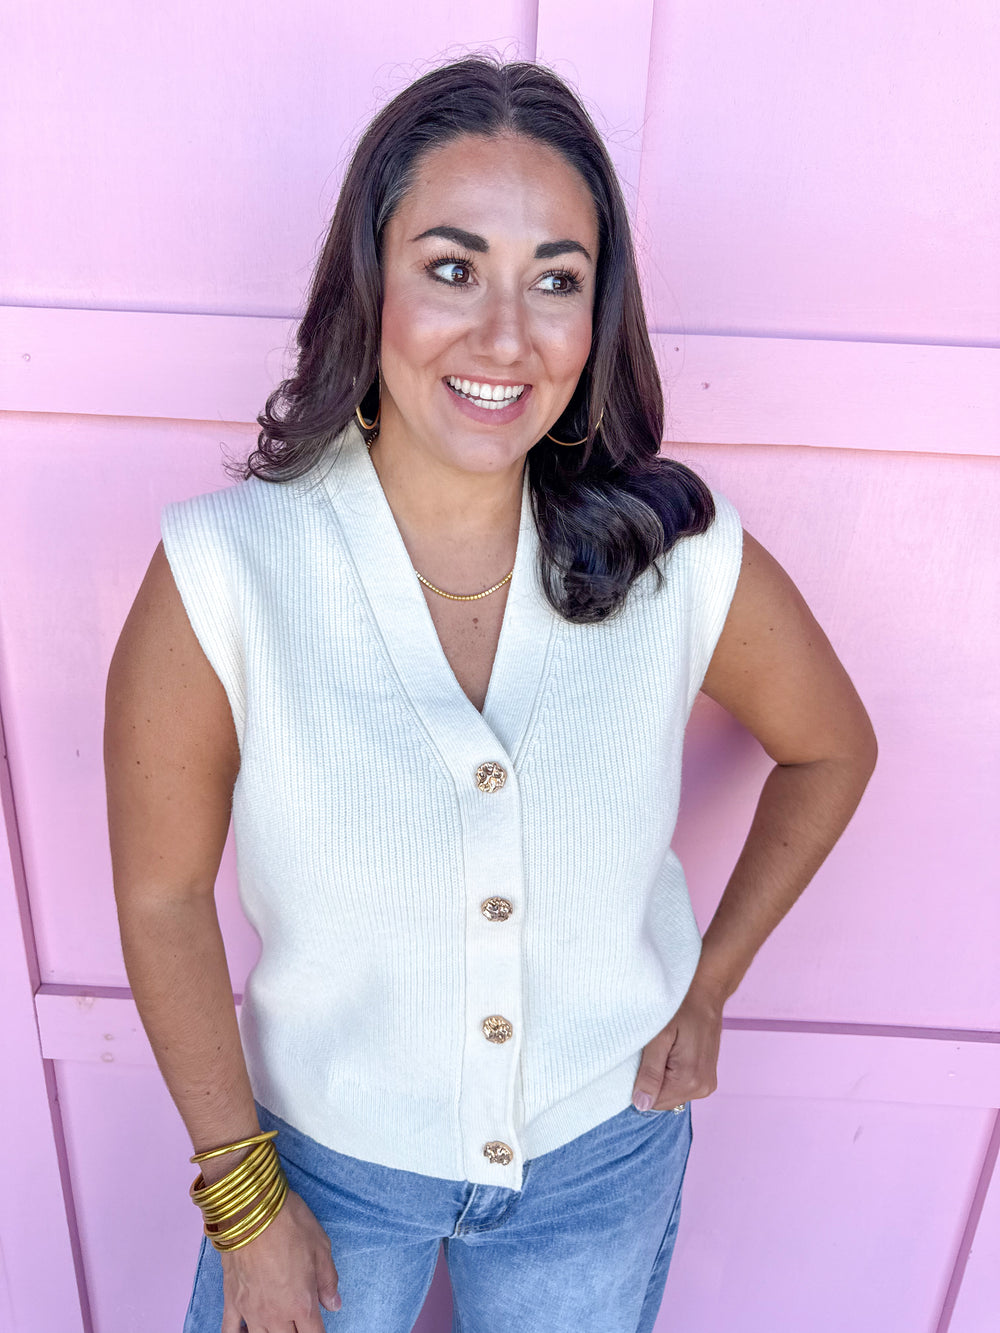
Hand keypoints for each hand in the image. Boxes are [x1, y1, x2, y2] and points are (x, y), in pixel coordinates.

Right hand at [220, 1189, 341, 1331]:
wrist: (250, 1209)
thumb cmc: (289, 1224)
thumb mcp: (321, 1247)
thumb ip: (328, 1281)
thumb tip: (334, 1304)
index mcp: (302, 1304)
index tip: (319, 1327)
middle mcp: (275, 1315)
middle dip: (297, 1332)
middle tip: (300, 1321)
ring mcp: (250, 1310)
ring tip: (279, 1325)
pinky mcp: (231, 1300)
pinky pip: (230, 1331)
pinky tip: (246, 1332)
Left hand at [631, 983, 724, 1111]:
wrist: (705, 995)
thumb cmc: (680, 1010)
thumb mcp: (658, 1038)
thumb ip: (650, 1073)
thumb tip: (641, 1105)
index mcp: (690, 1080)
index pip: (653, 1103)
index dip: (641, 1084)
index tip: (641, 1060)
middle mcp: (703, 1088)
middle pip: (663, 1101)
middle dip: (652, 1081)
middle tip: (653, 1052)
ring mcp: (707, 1085)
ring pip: (672, 1094)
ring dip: (662, 1078)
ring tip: (664, 1051)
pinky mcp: (707, 1078)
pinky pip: (682, 1087)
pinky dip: (672, 1075)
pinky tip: (672, 1054)